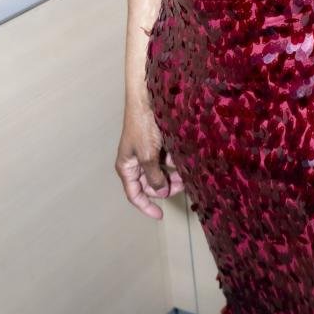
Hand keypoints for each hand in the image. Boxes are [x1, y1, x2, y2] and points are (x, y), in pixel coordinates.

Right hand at [115, 100, 184, 219]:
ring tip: (187, 174)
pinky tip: (186, 160)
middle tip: (183, 185)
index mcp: (126, 168)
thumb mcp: (148, 156)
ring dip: (172, 175)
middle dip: (165, 188)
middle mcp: (134, 162)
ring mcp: (145, 152)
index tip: (160, 216)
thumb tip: (160, 193)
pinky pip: (164, 159)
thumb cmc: (143, 127)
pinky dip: (174, 163)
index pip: (134, 195)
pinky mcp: (155, 143)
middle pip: (149, 184)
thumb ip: (154, 177)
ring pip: (159, 172)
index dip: (146, 207)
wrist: (147, 98)